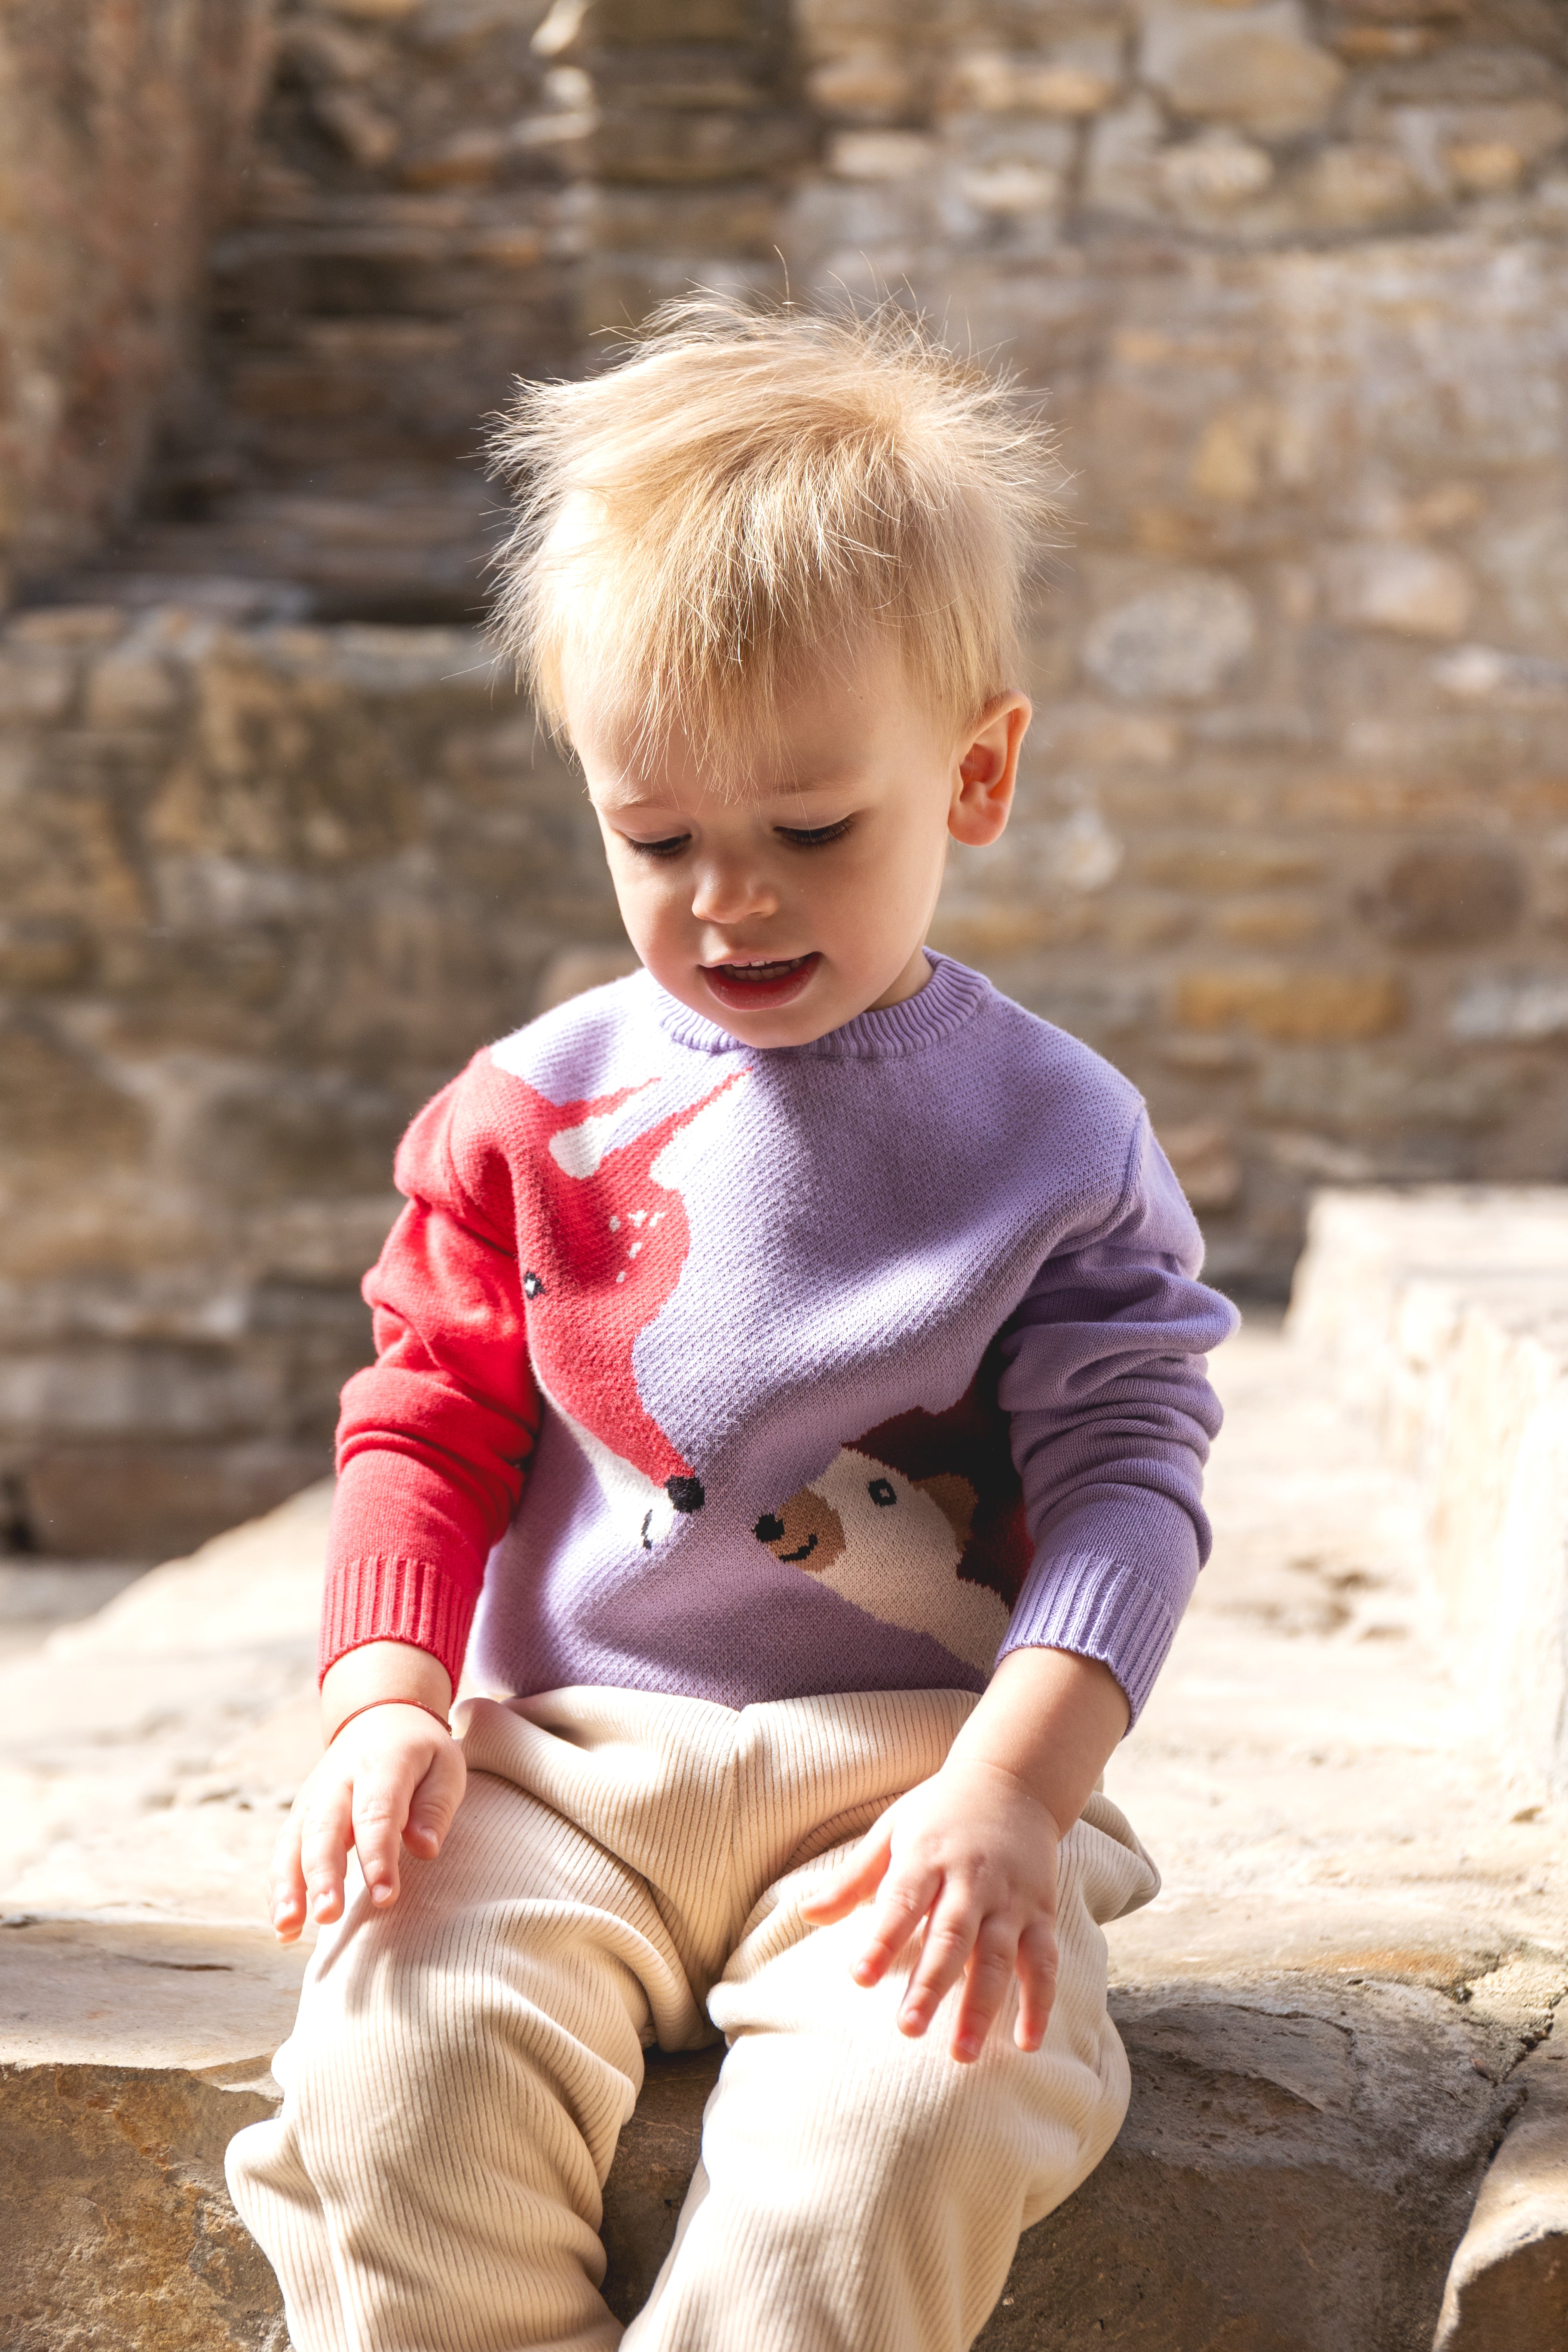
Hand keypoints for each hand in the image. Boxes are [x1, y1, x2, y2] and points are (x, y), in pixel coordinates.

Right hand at [268, 1702, 465, 1942]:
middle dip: (322, 1874)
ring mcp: (313, 1798)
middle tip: (329, 1915)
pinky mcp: (300, 1815)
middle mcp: (338, 1780)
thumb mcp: (445, 1767)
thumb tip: (426, 1850)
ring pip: (292, 1842)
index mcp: (381, 1764)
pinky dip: (279, 1888)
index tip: (385, 1897)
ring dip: (287, 1885)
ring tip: (288, 1927)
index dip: (378, 1857)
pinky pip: (283, 1852)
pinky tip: (284, 1926)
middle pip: (324, 1828)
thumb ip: (435, 1807)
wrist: (379, 1717)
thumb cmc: (420, 1753)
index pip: (377, 1813)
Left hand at [800, 1754, 1062, 2063]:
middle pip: (952, 1936)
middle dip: (931, 1985)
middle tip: (908, 2029)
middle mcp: (972, 1878)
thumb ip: (853, 1877)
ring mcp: (1011, 1898)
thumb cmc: (941, 1810)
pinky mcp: (1042, 1912)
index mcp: (928, 1855)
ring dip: (982, 2006)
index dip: (882, 1939)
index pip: (902, 1901)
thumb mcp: (893, 1829)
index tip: (858, 1977)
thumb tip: (805, 1915)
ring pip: (998, 1956)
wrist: (1015, 1778)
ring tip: (962, 2053)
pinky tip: (1027, 2043)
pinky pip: (1044, 1961)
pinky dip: (1039, 2002)